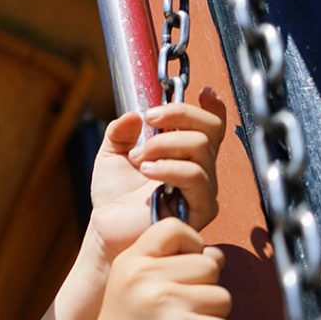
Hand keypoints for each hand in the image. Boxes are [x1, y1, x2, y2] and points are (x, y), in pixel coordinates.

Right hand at [85, 218, 232, 319]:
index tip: (183, 271)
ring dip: (212, 318)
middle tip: (179, 312)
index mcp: (131, 261)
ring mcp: (162, 302)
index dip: (192, 246)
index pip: (175, 228)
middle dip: (206, 290)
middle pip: (209, 265)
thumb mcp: (132, 286)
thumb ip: (170, 265)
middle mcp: (144, 276)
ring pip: (222, 297)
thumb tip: (217, 255)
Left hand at [88, 87, 226, 263]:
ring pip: (200, 148)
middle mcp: (200, 169)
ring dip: (165, 144)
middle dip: (176, 117)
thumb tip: (133, 115)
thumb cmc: (113, 196)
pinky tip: (146, 170)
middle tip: (148, 122)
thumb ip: (120, 131)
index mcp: (184, 154)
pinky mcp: (200, 209)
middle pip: (208, 129)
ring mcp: (203, 190)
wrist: (107, 228)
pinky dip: (169, 166)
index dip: (213, 106)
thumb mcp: (111, 154)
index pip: (211, 126)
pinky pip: (195, 177)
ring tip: (138, 158)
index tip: (203, 91)